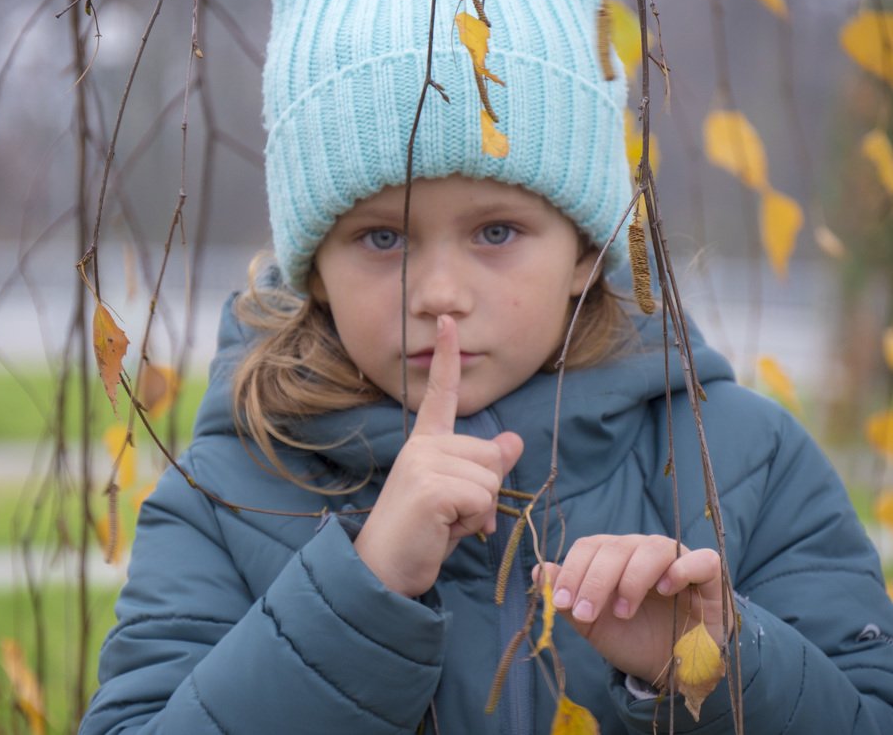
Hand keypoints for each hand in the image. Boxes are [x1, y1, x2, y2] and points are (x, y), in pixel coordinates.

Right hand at [354, 315, 523, 596]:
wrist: (382, 573)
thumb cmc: (420, 538)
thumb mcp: (459, 499)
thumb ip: (483, 469)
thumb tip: (513, 439)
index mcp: (424, 445)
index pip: (439, 394)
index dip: (446, 357)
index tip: (448, 320)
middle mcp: (421, 446)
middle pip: (490, 455)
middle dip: (484, 493)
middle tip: (452, 517)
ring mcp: (424, 462)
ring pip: (491, 478)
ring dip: (478, 511)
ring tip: (445, 525)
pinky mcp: (431, 485)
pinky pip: (483, 498)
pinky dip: (473, 522)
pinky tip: (443, 530)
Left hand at [534, 535, 730, 686]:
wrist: (672, 668)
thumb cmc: (631, 639)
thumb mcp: (593, 625)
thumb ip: (567, 600)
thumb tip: (540, 571)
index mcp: (614, 557)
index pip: (589, 547)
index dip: (573, 571)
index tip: (565, 603)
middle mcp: (642, 551)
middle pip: (616, 547)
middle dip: (595, 581)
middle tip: (586, 613)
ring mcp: (677, 559)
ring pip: (652, 548)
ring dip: (631, 579)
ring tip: (623, 612)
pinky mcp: (709, 576)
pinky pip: (701, 559)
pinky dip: (681, 570)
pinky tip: (665, 590)